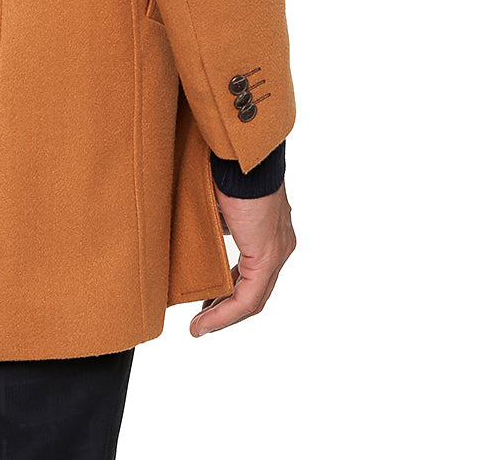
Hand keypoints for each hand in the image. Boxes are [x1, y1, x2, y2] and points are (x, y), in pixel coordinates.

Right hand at [189, 181, 295, 336]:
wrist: (240, 156)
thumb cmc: (228, 168)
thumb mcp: (221, 202)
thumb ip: (220, 222)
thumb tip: (205, 233)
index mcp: (271, 230)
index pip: (254, 273)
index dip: (230, 291)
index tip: (207, 301)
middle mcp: (281, 244)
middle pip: (255, 289)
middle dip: (226, 307)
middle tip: (203, 317)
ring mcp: (278, 251)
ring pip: (253, 297)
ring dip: (224, 314)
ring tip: (200, 326)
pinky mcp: (268, 255)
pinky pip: (248, 296)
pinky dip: (225, 312)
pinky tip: (205, 321)